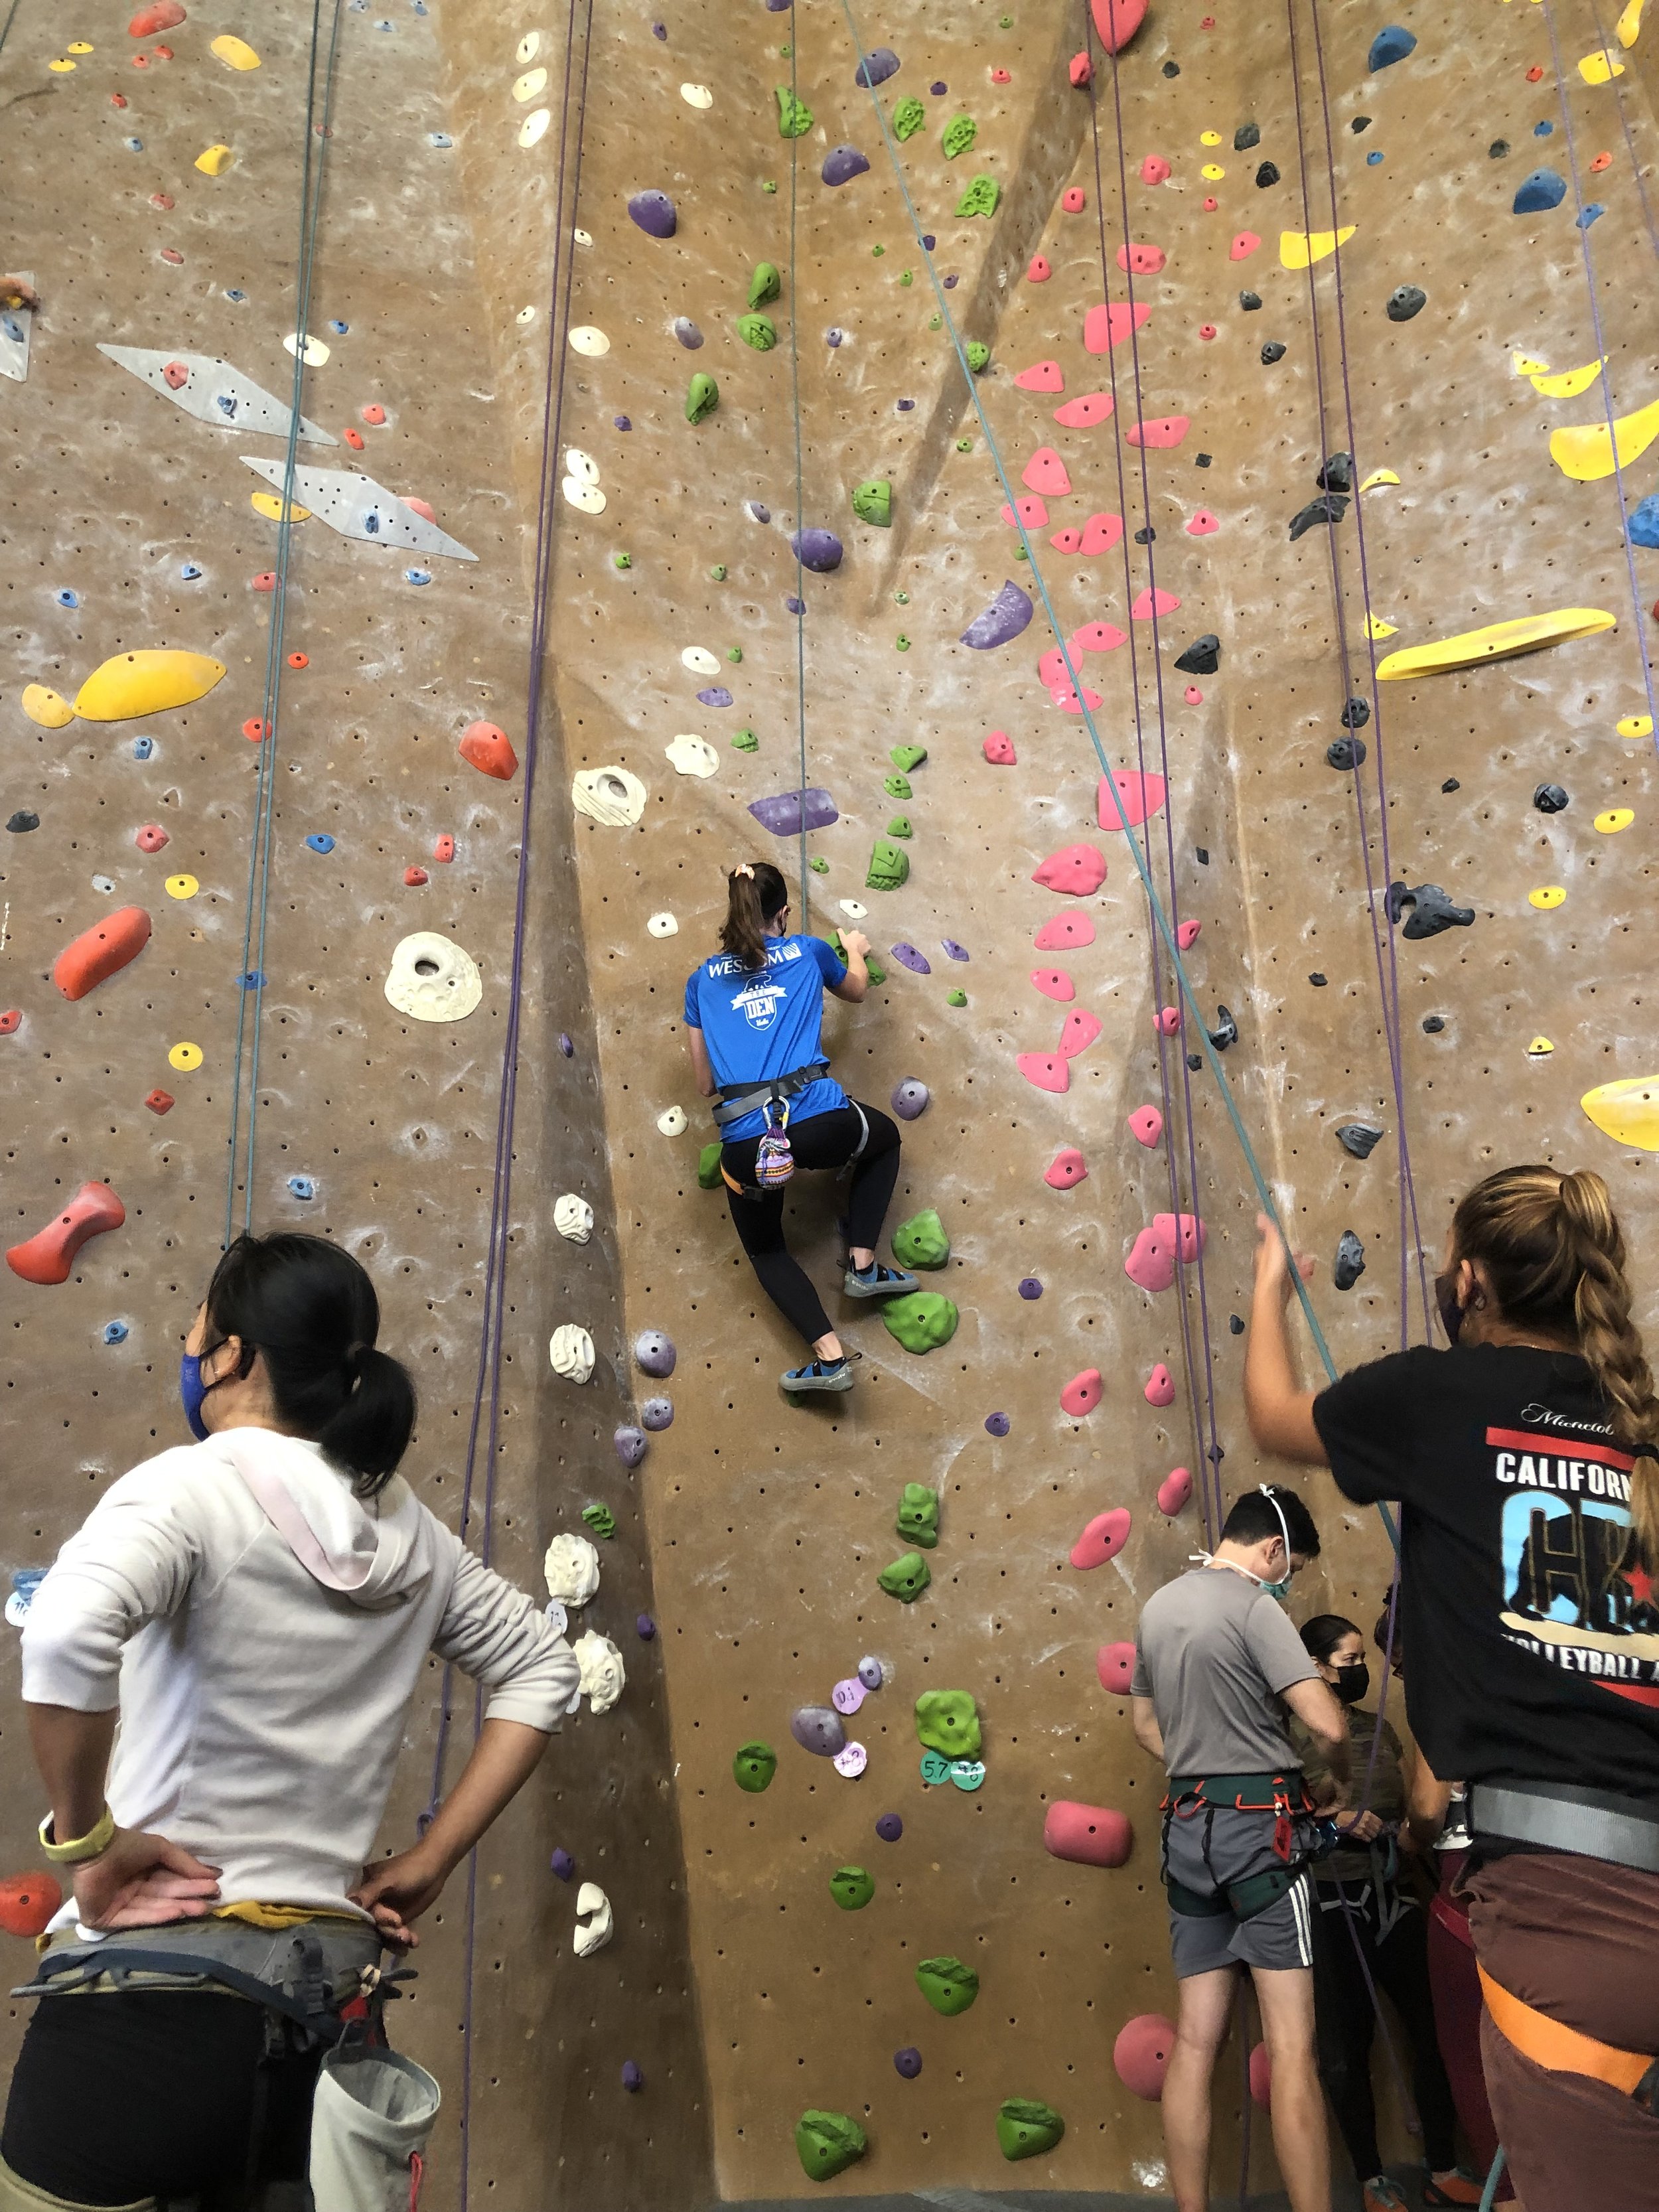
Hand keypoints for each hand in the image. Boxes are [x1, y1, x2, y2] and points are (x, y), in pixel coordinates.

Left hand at [71, 1828, 221, 1930]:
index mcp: (145, 1874)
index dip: (193, 1884)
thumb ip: (185, 1863)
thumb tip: (215, 1874)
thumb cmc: (127, 1845)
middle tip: (211, 1902)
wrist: (95, 1849)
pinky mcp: (108, 1919)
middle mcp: (135, 1891)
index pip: (172, 1882)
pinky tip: (175, 1912)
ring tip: (200, 1908)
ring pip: (154, 1909)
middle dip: (189, 1898)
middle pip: (165, 1897)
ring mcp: (121, 1907)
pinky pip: (135, 1918)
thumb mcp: (161, 1849)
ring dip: (177, 1909)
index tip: (215, 1887)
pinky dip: (156, 1916)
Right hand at [347, 1841, 451, 1950]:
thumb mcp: (388, 1880)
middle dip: (388, 1932)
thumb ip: (369, 1893)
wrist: (436, 1868)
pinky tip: (414, 1942)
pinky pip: (395, 1934)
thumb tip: (347, 1906)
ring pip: (383, 1933)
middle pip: (371, 1926)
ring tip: (410, 1939)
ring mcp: (383, 1913)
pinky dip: (404, 1940)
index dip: (371, 1921)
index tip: (392, 1921)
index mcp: (361, 1889)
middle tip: (403, 1934)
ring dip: (396, 1939)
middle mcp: (369, 1903)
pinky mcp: (396, 1920)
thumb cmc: (410, 1869)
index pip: (357, 1912)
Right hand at [840, 929, 869, 960]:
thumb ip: (840, 931)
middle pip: (860, 937)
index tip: (850, 941)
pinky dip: (865, 949)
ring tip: (857, 949)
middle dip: (858, 940)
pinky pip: (867, 947)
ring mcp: (866, 941)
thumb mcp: (842, 937)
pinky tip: (862, 951)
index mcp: (856, 932)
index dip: (852, 937)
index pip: (854, 933)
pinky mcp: (869, 947)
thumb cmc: (848, 944)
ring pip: (864, 942)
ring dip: (862, 944)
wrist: (854, 952)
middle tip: (854, 945)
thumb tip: (839, 928)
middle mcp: (862, 935)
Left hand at [1253, 1213, 1313, 1308]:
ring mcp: (1276, 1277)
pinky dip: (1302, 1276)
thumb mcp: (1272, 1244)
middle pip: (1283, 1257)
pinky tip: (1308, 1275)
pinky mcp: (1284, 1288)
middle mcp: (1268, 1265)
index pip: (1271, 1244)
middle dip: (1295, 1255)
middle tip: (1304, 1254)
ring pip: (1290, 1268)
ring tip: (1309, 1264)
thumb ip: (1269, 1230)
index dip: (1282, 1242)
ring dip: (1301, 1265)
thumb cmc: (1272, 1269)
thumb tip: (1260, 1216)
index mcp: (1264, 1253)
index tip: (1291, 1242)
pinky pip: (1295, 1279)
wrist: (1274, 1292)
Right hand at [1336, 1808, 1383, 1843]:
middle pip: (1378, 1829)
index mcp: (1368, 1814)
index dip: (1379, 1825)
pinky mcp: (1360, 1834)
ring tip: (1369, 1835)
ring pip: (1374, 1835)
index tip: (1378, 1827)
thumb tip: (1376, 1823)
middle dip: (1376, 1831)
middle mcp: (1367, 1820)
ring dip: (1372, 1836)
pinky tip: (1365, 1837)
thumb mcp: (1361, 1813)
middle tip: (1374, 1832)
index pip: (1380, 1822)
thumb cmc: (1350, 1815)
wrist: (1341, 1819)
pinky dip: (1367, 1839)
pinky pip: (1368, 1839)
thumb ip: (1369, 1817)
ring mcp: (1364, 1827)